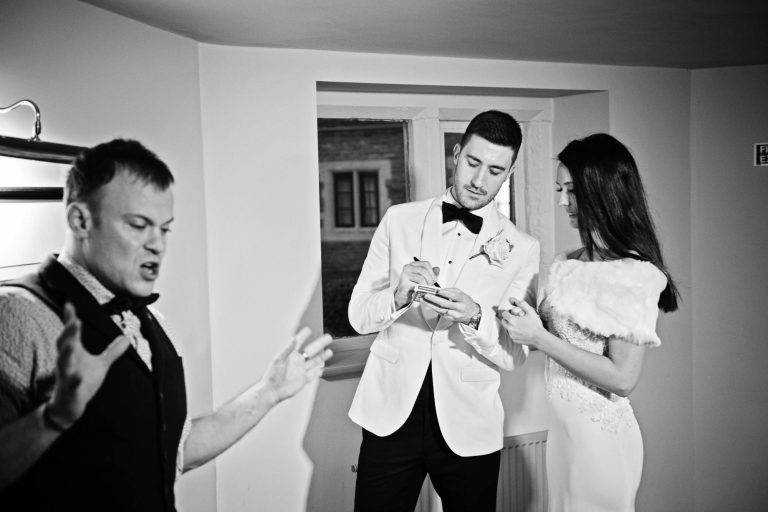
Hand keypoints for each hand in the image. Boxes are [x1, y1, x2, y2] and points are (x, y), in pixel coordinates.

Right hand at [46, 303, 130, 429]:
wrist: (69, 406)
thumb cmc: (82, 382)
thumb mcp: (101, 364)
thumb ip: (112, 351)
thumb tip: (126, 337)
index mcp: (74, 353)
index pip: (71, 333)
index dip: (70, 319)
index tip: (69, 304)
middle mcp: (67, 361)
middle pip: (65, 344)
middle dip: (69, 332)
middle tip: (74, 320)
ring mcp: (66, 376)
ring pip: (63, 363)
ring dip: (67, 353)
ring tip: (72, 344)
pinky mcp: (69, 391)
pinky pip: (71, 385)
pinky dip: (74, 381)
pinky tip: (78, 376)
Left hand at [262, 327, 332, 402]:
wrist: (272, 390)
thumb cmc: (272, 374)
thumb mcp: (278, 359)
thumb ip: (287, 349)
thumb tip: (293, 338)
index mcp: (291, 355)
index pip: (299, 342)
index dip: (303, 336)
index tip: (308, 329)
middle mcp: (297, 362)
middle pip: (311, 350)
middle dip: (320, 344)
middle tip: (328, 337)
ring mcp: (301, 371)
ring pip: (314, 362)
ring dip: (322, 357)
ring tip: (330, 351)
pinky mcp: (303, 380)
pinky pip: (312, 375)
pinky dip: (318, 373)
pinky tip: (323, 369)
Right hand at [394, 260, 439, 308]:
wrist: (403, 295)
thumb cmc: (413, 286)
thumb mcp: (423, 278)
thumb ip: (430, 273)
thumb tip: (437, 269)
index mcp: (413, 265)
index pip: (426, 264)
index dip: (432, 272)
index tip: (434, 280)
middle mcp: (408, 268)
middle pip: (424, 271)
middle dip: (430, 280)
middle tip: (431, 286)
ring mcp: (404, 275)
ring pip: (421, 278)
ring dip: (426, 286)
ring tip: (426, 290)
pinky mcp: (403, 284)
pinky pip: (416, 286)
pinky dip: (421, 290)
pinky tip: (421, 292)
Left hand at [420, 288, 478, 323]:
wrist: (472, 314)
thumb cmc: (465, 302)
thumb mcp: (461, 293)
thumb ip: (450, 291)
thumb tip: (439, 290)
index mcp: (463, 299)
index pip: (454, 296)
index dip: (445, 293)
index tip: (437, 291)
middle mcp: (460, 308)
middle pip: (446, 304)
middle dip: (435, 299)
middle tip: (427, 295)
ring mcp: (455, 314)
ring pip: (442, 310)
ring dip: (431, 305)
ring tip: (424, 300)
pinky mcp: (451, 319)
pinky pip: (441, 313)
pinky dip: (434, 309)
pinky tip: (429, 305)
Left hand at [498, 298, 545, 347]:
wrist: (540, 337)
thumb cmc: (535, 324)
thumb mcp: (530, 311)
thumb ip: (521, 304)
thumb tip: (511, 299)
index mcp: (512, 320)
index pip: (504, 314)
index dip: (508, 312)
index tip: (513, 314)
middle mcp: (510, 328)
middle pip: (503, 321)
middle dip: (507, 319)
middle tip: (515, 318)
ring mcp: (512, 335)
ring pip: (506, 328)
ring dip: (510, 325)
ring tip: (518, 325)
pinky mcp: (514, 340)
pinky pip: (510, 334)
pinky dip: (513, 332)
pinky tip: (521, 330)